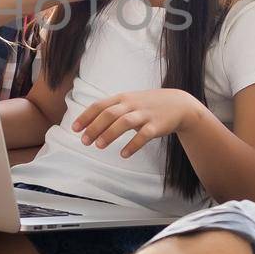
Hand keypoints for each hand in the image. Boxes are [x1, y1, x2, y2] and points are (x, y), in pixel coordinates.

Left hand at [72, 89, 202, 158]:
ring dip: (110, 134)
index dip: (86, 116)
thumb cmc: (148, 105)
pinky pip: (143, 135)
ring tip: (98, 146)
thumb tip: (89, 123)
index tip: (74, 129)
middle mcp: (132, 104)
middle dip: (94, 127)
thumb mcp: (129, 102)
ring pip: (124, 122)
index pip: (100, 105)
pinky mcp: (157, 126)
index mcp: (122, 98)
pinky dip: (132, 145)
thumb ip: (111, 110)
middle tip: (84, 141)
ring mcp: (145, 114)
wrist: (179, 104)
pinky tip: (123, 154)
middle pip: (109, 114)